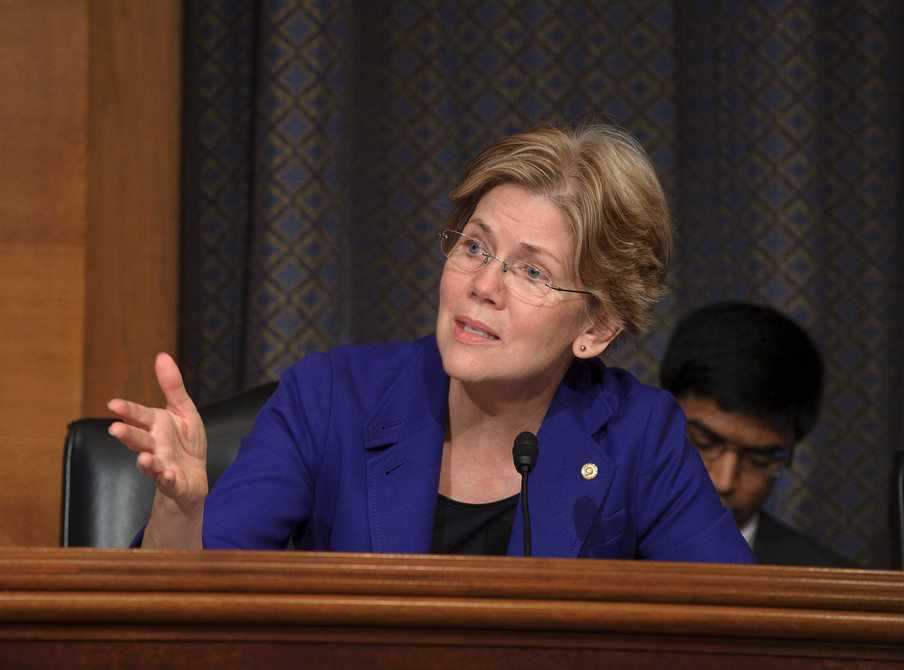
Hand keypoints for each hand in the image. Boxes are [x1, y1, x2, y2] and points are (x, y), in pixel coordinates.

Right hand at [107, 353, 207, 512]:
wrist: (193, 477)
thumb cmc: (185, 441)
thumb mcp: (184, 411)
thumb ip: (172, 387)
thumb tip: (162, 356)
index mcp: (156, 426)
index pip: (139, 416)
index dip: (128, 410)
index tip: (114, 404)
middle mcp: (154, 446)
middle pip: (139, 440)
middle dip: (128, 435)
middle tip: (115, 429)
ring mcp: (162, 466)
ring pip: (150, 464)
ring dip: (146, 462)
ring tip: (144, 458)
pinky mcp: (174, 483)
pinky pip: (169, 483)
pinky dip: (168, 480)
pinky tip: (169, 475)